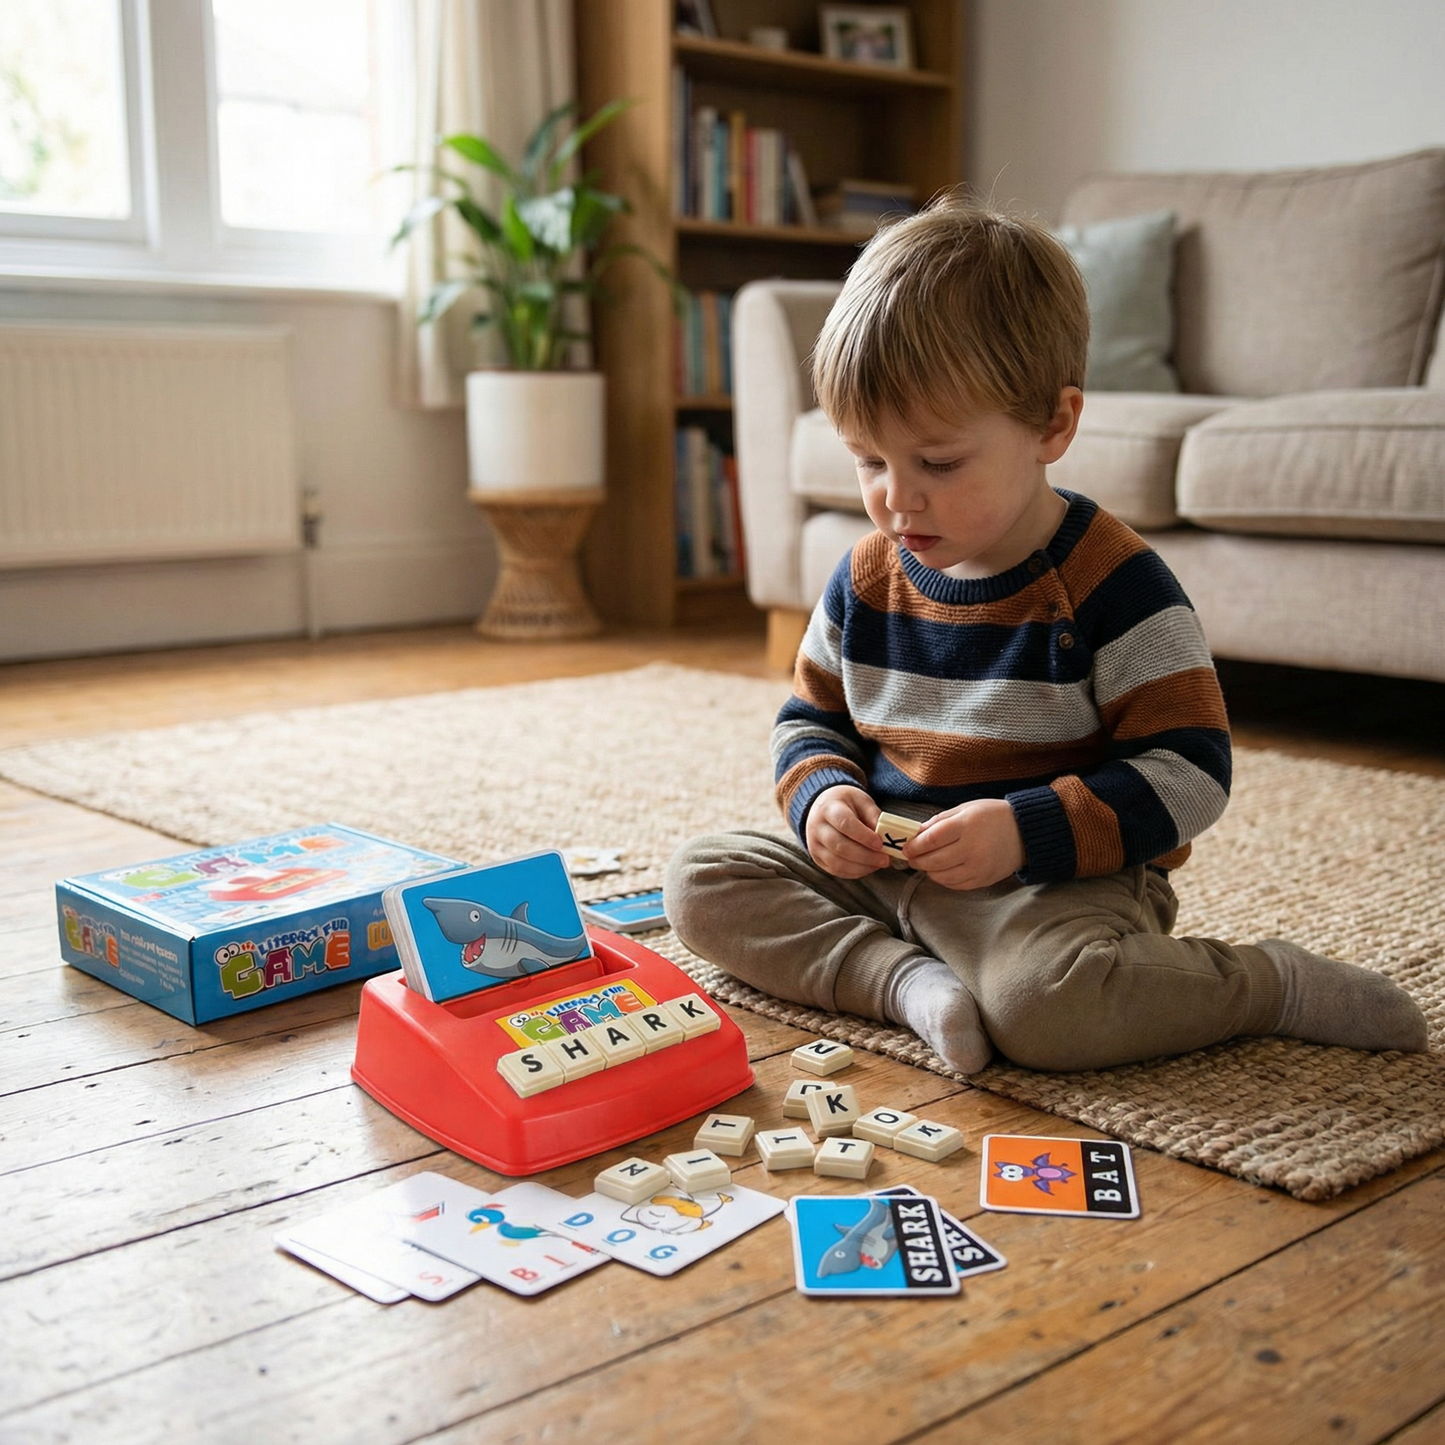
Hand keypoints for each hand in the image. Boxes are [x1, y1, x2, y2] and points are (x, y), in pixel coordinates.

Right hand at [805, 784, 887, 878]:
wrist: (822, 808)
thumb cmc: (845, 804)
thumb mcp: (861, 800)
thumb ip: (873, 815)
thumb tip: (885, 834)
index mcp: (828, 808)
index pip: (844, 824)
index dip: (863, 836)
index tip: (880, 844)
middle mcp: (817, 827)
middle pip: (840, 846)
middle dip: (865, 856)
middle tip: (885, 859)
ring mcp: (814, 845)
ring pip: (837, 863)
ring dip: (861, 867)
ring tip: (879, 864)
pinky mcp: (817, 858)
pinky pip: (836, 870)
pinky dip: (854, 872)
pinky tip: (868, 867)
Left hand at [905, 798, 1024, 889]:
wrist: (1025, 832)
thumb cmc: (992, 816)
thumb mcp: (965, 808)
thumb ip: (939, 821)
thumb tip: (916, 833)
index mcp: (966, 826)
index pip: (931, 840)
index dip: (914, 846)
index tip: (906, 847)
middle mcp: (972, 849)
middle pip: (934, 861)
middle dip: (917, 860)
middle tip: (910, 858)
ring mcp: (978, 867)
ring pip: (942, 876)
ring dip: (928, 871)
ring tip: (924, 864)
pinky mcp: (983, 880)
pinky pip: (956, 885)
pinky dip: (943, 879)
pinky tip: (940, 871)